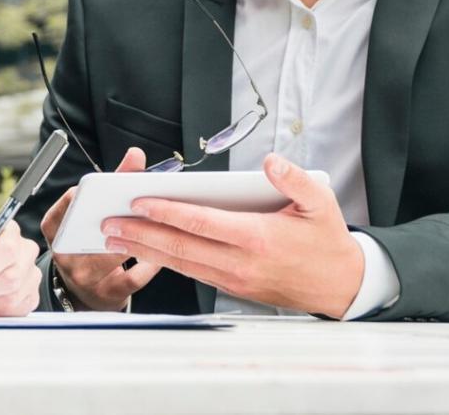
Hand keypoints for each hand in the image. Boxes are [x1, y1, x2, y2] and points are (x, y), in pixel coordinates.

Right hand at [42, 146, 160, 309]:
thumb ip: (111, 183)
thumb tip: (136, 155)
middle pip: (91, 232)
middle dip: (118, 217)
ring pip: (114, 254)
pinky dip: (150, 264)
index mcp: (55, 230)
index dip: (83, 197)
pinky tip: (160, 254)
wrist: (83, 292)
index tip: (102, 186)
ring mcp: (84, 277)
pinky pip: (134, 276)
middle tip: (139, 205)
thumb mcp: (88, 216)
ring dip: (139, 239)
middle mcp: (64, 255)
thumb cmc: (87, 244)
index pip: (63, 209)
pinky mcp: (107, 294)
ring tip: (157, 227)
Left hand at [101, 153, 364, 317]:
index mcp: (258, 238)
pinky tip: (146, 250)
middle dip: (141, 234)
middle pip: (181, 247)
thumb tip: (272, 161)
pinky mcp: (234, 288)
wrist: (341, 287)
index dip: (167, 212)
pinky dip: (166, 261)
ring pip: (181, 264)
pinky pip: (193, 273)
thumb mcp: (322, 203)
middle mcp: (241, 262)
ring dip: (145, 250)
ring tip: (114, 238)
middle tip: (107, 223)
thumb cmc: (327, 241)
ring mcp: (235, 279)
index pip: (202, 224)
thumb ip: (295, 179)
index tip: (139, 202)